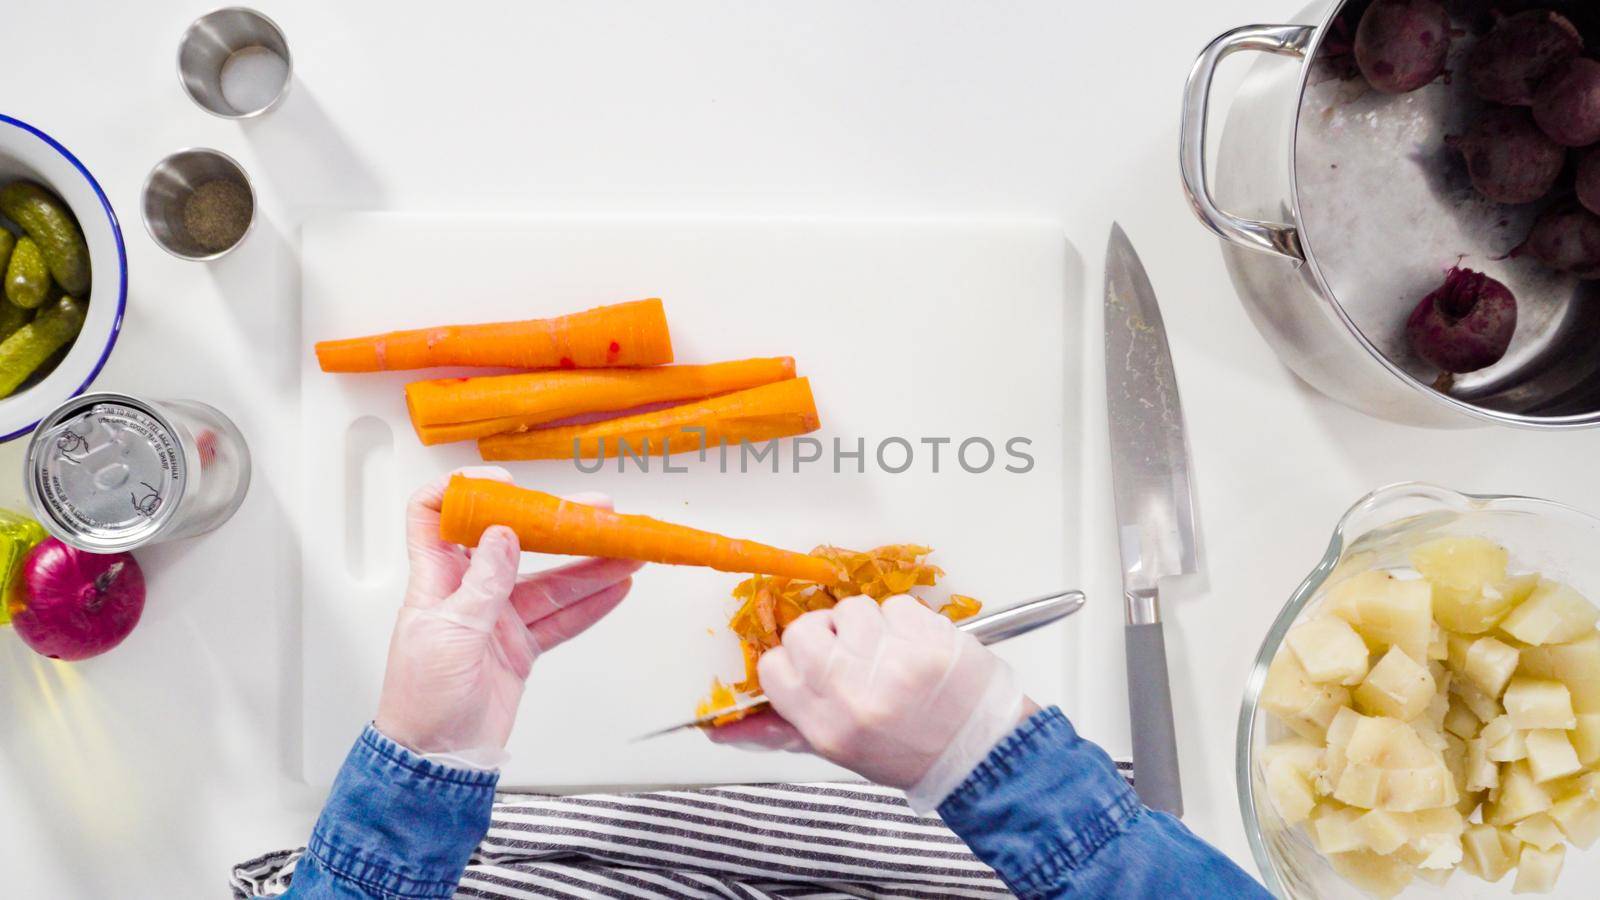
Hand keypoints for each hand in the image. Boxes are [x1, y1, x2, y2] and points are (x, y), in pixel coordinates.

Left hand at [374, 466, 641, 766]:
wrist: (436, 760)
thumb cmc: (421, 700)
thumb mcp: (450, 634)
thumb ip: (482, 583)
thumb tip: (502, 533)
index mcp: (436, 579)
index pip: (435, 515)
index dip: (465, 491)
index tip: (506, 484)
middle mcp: (468, 592)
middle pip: (515, 545)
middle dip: (556, 527)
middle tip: (596, 513)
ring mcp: (498, 619)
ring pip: (550, 583)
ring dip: (589, 567)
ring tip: (626, 552)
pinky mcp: (520, 648)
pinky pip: (561, 619)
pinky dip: (591, 605)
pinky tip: (616, 588)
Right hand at [709, 594, 1034, 811]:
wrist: (980, 752)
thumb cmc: (907, 753)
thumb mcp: (839, 751)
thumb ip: (781, 730)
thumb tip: (720, 729)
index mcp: (827, 725)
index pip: (775, 667)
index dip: (793, 662)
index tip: (815, 668)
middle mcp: (854, 693)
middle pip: (804, 628)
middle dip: (825, 635)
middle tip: (853, 657)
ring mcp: (893, 661)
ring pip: (850, 608)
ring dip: (867, 625)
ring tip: (890, 655)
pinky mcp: (928, 637)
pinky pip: (893, 605)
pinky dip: (903, 620)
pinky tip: (914, 648)